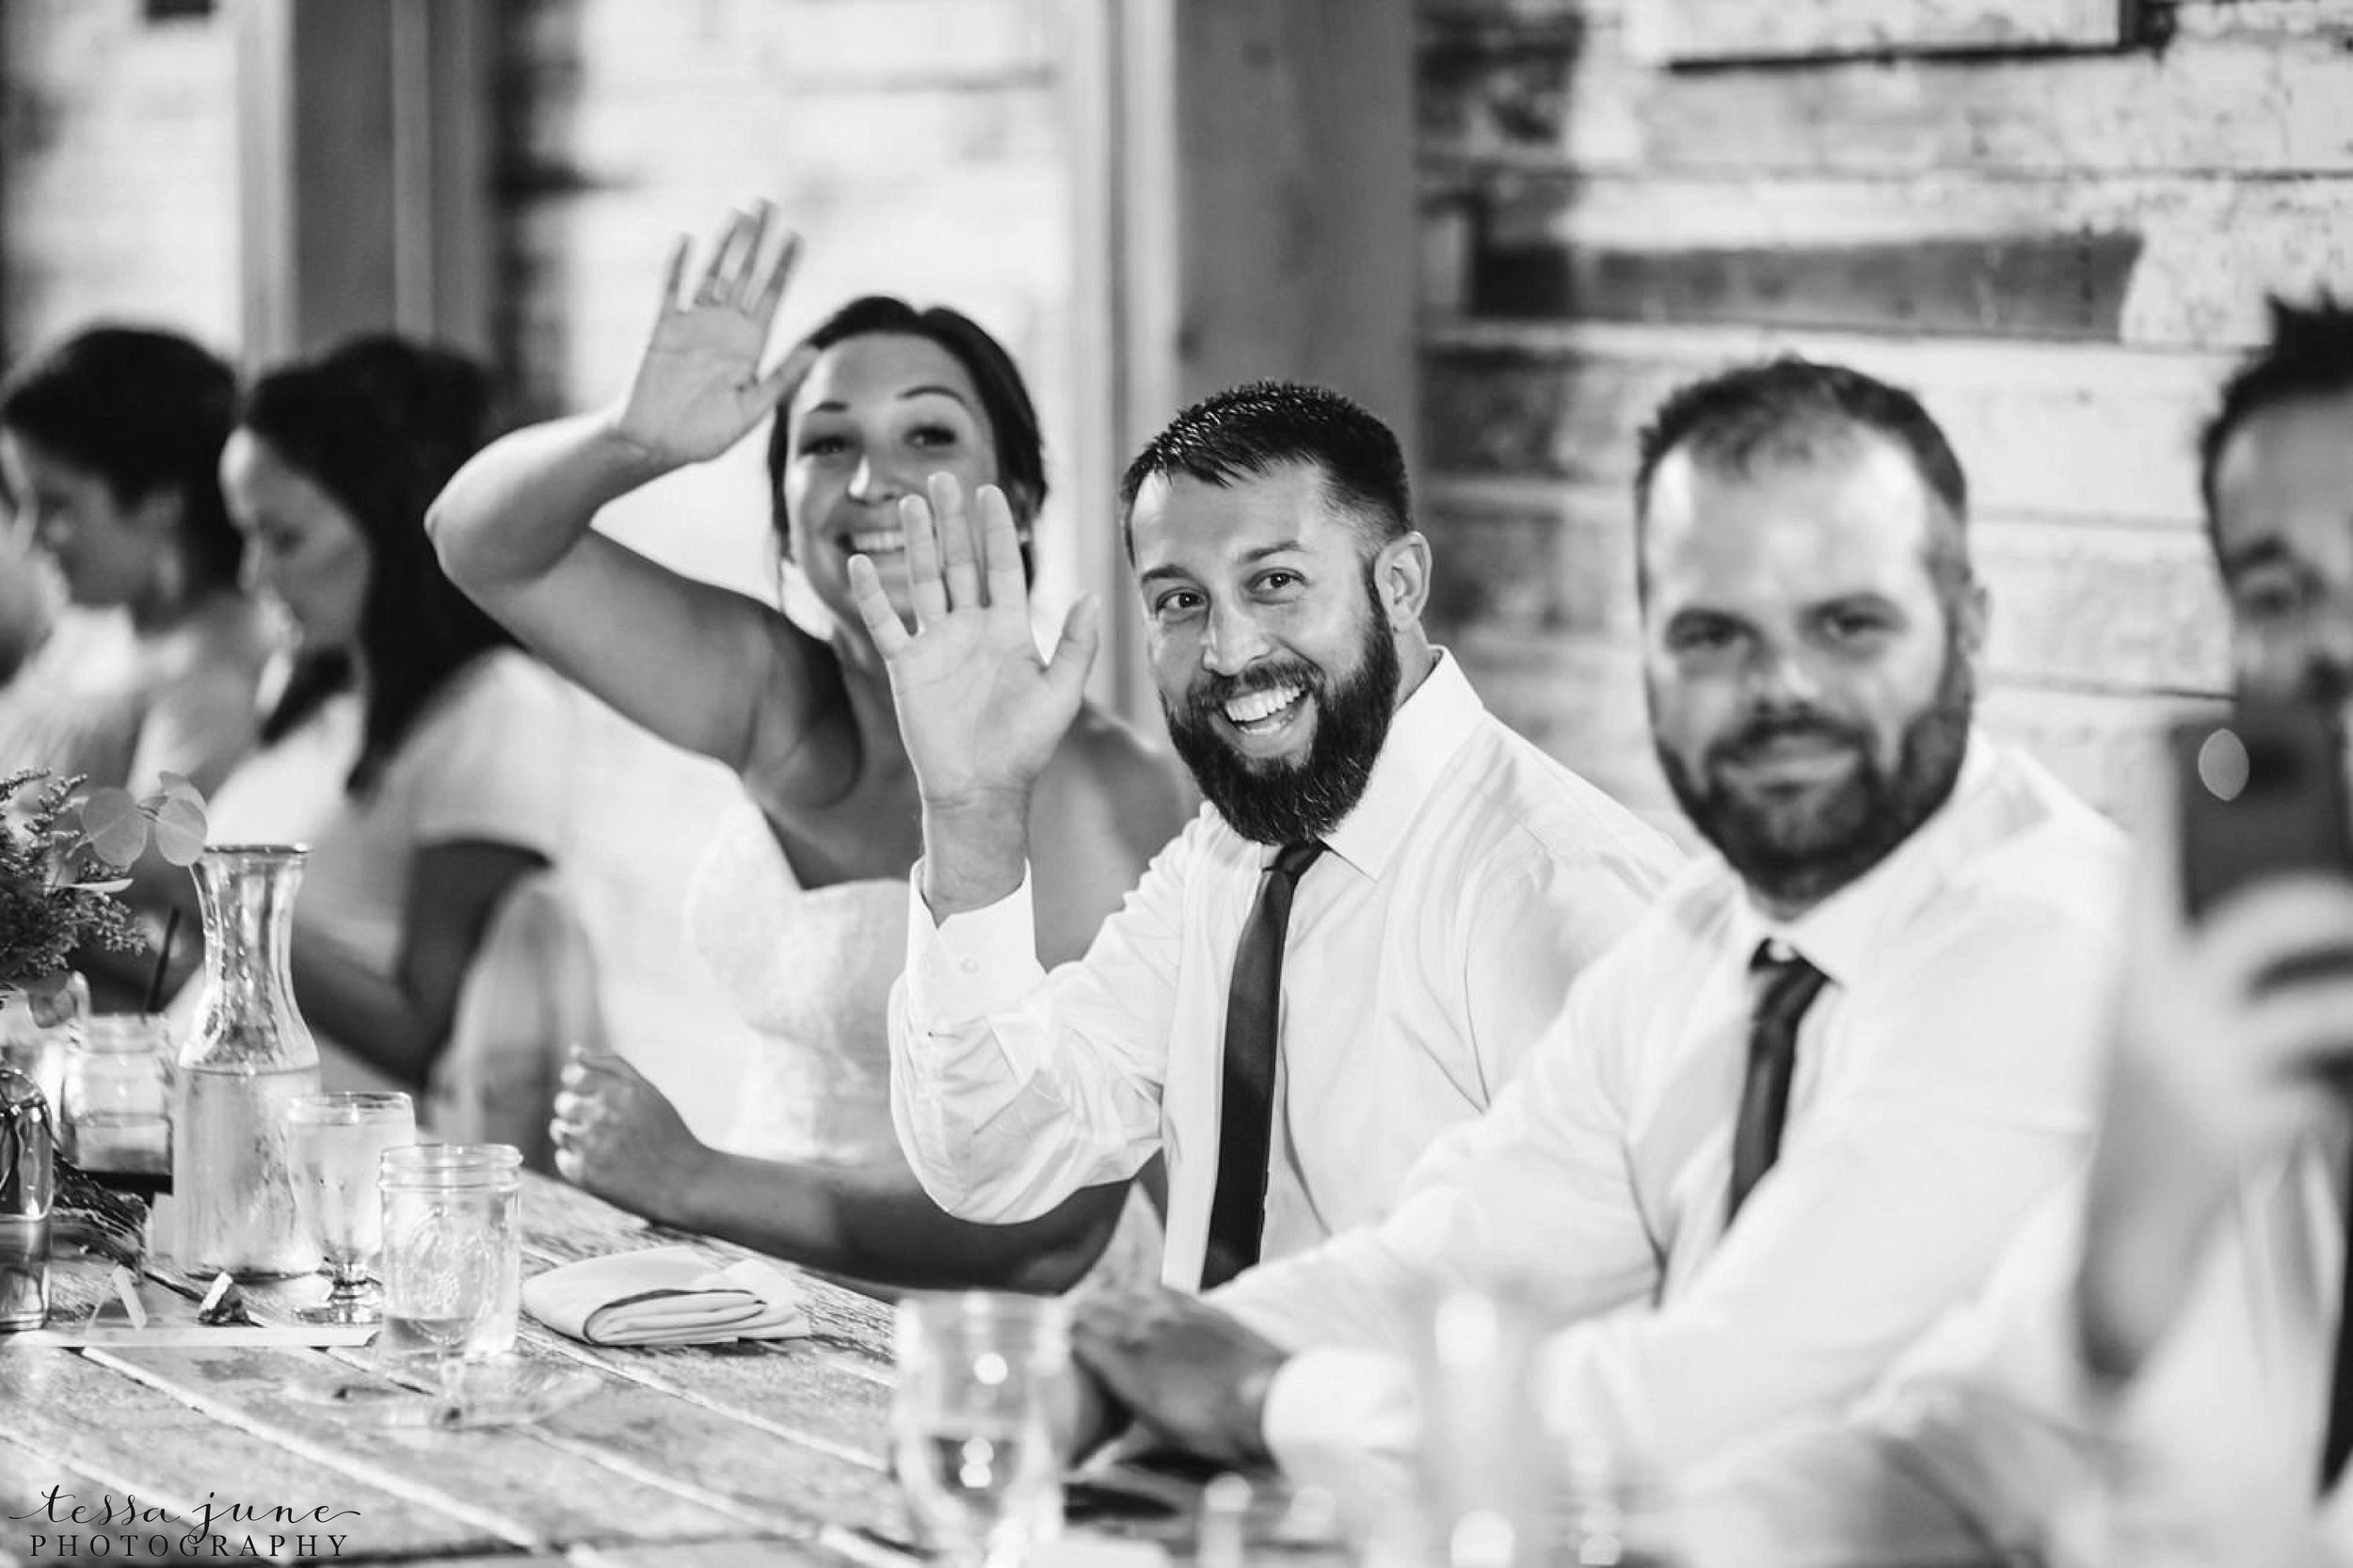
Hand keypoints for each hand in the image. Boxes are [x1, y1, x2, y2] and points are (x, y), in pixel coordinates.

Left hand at [550, 1051, 718, 1225]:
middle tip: (606, 1126)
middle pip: (563, 1103)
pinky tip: (603, 1164)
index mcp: (619, 1091)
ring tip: (605, 1146)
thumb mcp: (646, 1091)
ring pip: (559, 1130)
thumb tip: (574, 1050)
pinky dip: (577, 1161)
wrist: (682, 1182)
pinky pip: (562, 1158)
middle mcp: (603, 1115)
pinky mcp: (585, 1174)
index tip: (598, 1100)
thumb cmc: (666, 1132)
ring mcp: (592, 1146)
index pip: (573, 1077)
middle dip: (578, 1111)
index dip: (582, 1088)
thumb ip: (611, 1066)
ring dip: (575, 1135)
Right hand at [607, 203, 804, 468]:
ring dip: (725, 244)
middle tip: (768, 204)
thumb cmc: (705, 436)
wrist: (657, 446)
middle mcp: (723, 328)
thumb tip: (816, 349)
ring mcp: (693, 325)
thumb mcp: (752, 409)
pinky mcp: (662, 331)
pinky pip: (670, 292)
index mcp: (749, 346)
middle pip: (744, 274)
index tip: (797, 238)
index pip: (770, 296)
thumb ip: (783, 378)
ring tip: (739, 214)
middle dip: (757, 241)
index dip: (783, 267)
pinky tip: (687, 241)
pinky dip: (677, 267)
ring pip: (712, 274)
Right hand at [850, 474, 1098, 817]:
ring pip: (924, 581)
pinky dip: (871, 595)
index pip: (1002, 567)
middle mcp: (971, 629)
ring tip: (908, 503)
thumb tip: (1093, 594)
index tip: (989, 491)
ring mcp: (937, 644)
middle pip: (959, 562)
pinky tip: (861, 563)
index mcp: (1009, 630)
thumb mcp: (1062, 693)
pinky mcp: (908, 666)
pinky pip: (885, 623)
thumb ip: (1077, 644)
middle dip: (952, 521)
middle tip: (941, 477)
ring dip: (916, 543)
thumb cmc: (1026, 745)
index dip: (996, 530)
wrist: (983, 787)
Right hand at [1071, 1285, 1285, 1469]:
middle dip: (1080, 1314)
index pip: (1078, 1334)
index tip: (1058, 1346)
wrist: (1268, 1398)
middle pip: (1096, 1306)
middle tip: (1073, 1326)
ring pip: (1125, 1290)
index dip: (1063, 1339)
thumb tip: (1097, 1461)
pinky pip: (1159, 1287)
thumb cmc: (1214, 1428)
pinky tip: (1144, 1297)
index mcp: (1127, 1362)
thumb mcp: (1163, 1439)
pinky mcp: (1200, 1305)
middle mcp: (1143, 1328)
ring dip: (1109, 1297)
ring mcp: (1172, 1312)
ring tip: (1104, 1307)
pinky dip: (1143, 1291)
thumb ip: (1125, 1440)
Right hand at [2101, 759, 2352, 1175]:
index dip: (2168, 802)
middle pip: (2260, 922)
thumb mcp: (2154, 1031)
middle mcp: (2154, 1013)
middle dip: (2330, 903)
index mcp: (2129, 978)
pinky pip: (2328, 1086)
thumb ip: (2197, 970)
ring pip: (2321, 1008)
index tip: (2181, 748)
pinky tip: (2323, 1100)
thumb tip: (2294, 907)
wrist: (2124, 1230)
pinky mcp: (2240, 1125)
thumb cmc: (2155, 1115)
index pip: (2149, 868)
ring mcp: (2198, 1069)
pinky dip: (2337, 1091)